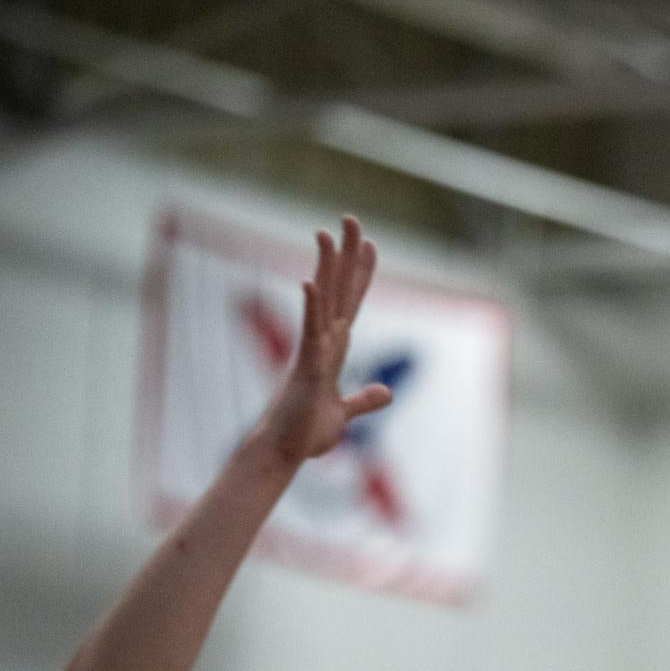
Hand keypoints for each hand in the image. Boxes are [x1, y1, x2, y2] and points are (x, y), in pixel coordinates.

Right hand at [250, 215, 393, 467]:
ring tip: (326, 232)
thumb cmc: (307, 431)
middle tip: (350, 218)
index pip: (352, 302)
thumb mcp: (345, 412)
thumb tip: (385, 393)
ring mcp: (313, 351)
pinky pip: (310, 332)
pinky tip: (310, 281)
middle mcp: (323, 342)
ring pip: (324, 301)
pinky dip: (312, 307)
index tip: (371, 244)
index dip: (362, 274)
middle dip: (346, 254)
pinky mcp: (306, 367)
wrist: (284, 453)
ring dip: (326, 267)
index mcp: (334, 348)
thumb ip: (364, 399)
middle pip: (339, 289)